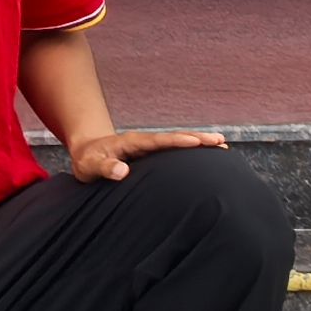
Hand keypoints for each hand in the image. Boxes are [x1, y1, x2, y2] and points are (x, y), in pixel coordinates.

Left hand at [66, 127, 223, 181]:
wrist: (87, 154)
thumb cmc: (87, 161)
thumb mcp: (89, 166)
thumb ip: (104, 168)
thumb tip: (122, 172)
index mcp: (132, 142)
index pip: (158, 140)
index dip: (177, 141)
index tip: (197, 141)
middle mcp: (145, 142)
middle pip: (175, 138)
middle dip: (197, 139)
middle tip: (221, 141)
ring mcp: (151, 148)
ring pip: (178, 144)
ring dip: (199, 144)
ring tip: (223, 145)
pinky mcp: (153, 156)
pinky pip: (175, 152)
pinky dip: (192, 152)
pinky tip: (209, 157)